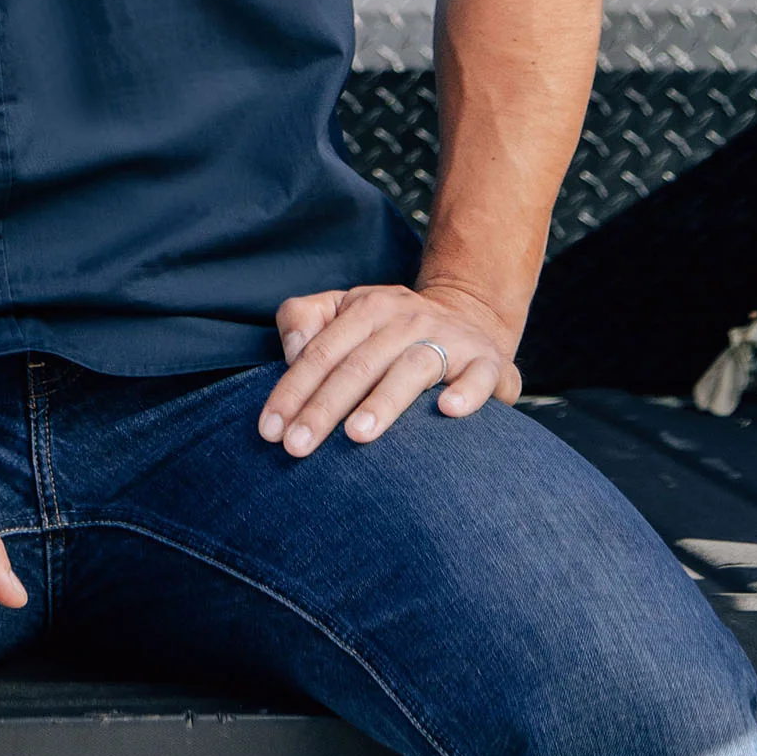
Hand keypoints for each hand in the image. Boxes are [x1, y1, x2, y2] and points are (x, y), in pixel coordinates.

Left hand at [256, 282, 522, 456]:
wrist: (471, 313)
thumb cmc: (390, 326)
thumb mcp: (344, 309)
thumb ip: (304, 320)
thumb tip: (292, 351)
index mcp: (366, 308)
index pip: (320, 352)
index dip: (291, 390)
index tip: (269, 430)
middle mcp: (406, 320)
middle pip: (357, 365)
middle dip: (323, 408)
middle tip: (297, 447)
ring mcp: (449, 339)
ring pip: (411, 369)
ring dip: (383, 402)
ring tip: (356, 435)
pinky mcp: (487, 361)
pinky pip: (478, 375)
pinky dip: (466, 392)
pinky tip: (448, 411)